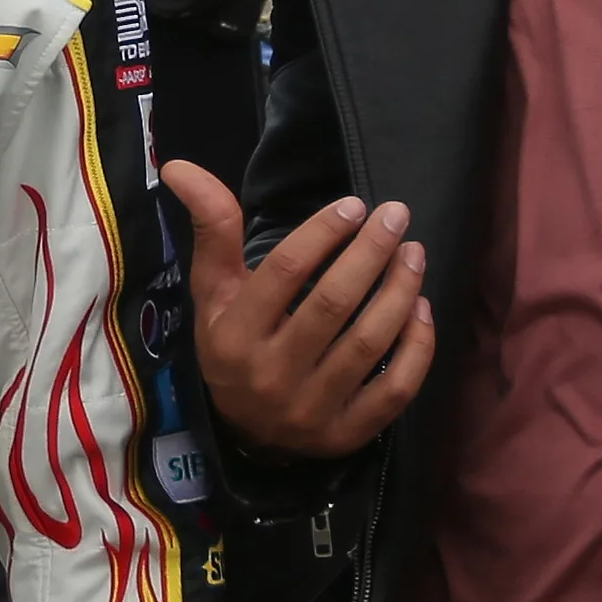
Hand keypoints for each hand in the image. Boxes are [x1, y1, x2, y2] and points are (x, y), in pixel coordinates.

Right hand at [163, 158, 435, 457]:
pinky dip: (416, 347)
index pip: (285, 273)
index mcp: (235, 335)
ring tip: (414, 254)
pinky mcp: (346, 436)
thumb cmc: (231, 346)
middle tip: (397, 216)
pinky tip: (422, 309)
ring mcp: (312, 410)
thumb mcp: (213, 290)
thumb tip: (179, 165)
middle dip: (371, 253)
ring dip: (399, 292)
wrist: (243, 435)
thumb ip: (212, 228)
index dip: (323, 233)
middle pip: (332, 304)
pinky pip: (394, 389)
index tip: (354, 206)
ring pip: (368, 344)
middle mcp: (272, 375)